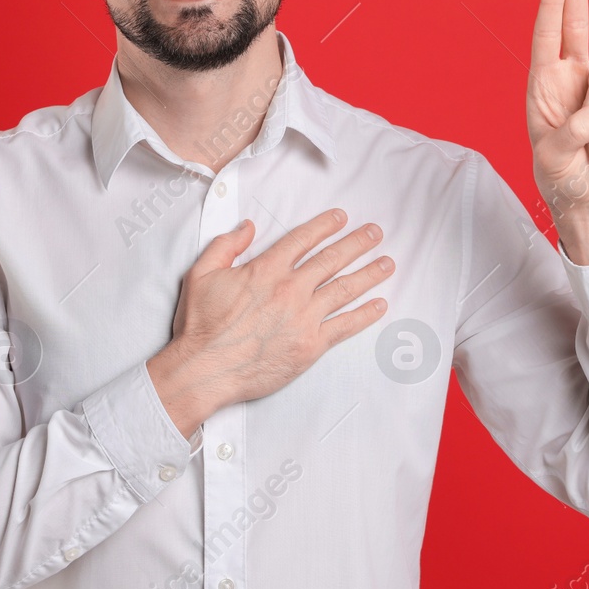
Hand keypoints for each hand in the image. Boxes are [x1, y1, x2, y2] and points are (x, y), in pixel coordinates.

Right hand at [147, 209, 395, 437]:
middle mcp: (290, 290)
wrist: (204, 370)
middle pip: (332, 260)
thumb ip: (225, 246)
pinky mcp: (310, 346)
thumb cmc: (201, 326)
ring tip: (387, 263)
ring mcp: (303, 318)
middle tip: (375, 233)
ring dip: (369, 274)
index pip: (303, 240)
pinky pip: (345, 326)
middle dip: (357, 243)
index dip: (325, 226)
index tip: (342, 218)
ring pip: (344, 289)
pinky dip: (365, 315)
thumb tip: (247, 226)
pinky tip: (379, 305)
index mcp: (265, 270)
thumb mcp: (201, 274)